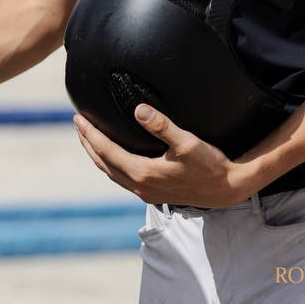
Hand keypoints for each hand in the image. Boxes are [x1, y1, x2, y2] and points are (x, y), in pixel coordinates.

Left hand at [73, 104, 254, 207]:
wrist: (227, 189)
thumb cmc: (209, 165)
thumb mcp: (187, 142)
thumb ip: (161, 125)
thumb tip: (138, 110)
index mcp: (143, 173)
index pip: (106, 151)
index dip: (90, 134)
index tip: (78, 118)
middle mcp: (140, 186)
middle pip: (102, 163)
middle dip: (87, 143)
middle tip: (77, 124)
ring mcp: (146, 193)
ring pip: (111, 173)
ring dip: (97, 155)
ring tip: (89, 137)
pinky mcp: (153, 194)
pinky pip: (122, 178)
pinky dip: (111, 164)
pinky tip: (113, 156)